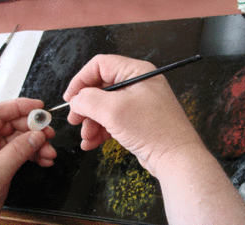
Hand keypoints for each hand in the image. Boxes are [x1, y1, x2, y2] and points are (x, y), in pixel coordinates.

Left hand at [0, 98, 55, 223]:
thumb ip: (18, 151)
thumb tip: (37, 136)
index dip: (20, 107)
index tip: (39, 107)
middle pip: (14, 125)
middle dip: (34, 130)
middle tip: (49, 133)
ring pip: (22, 139)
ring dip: (38, 145)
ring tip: (49, 153)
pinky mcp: (3, 163)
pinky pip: (23, 153)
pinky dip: (35, 155)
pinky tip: (43, 160)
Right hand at [63, 54, 201, 175]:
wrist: (175, 158)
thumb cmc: (149, 128)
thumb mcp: (114, 110)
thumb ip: (88, 100)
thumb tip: (76, 100)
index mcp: (135, 72)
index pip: (100, 65)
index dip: (81, 80)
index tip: (69, 99)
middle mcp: (137, 84)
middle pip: (100, 88)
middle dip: (85, 106)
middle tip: (74, 121)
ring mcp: (137, 103)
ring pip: (104, 107)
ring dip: (91, 122)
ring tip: (86, 138)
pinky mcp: (136, 120)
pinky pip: (113, 120)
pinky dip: (100, 130)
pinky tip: (91, 143)